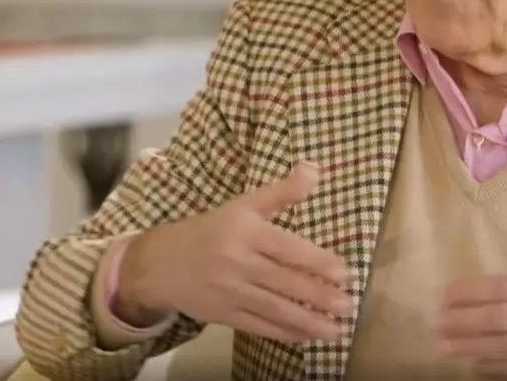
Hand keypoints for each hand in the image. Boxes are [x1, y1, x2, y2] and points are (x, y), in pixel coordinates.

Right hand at [116, 161, 350, 342]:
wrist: (157, 264)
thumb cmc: (208, 230)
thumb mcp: (241, 205)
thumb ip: (280, 192)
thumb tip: (314, 169)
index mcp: (244, 232)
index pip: (287, 248)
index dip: (317, 262)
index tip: (345, 273)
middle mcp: (237, 262)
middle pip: (285, 282)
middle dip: (319, 297)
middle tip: (349, 306)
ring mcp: (230, 292)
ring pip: (276, 309)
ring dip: (309, 322)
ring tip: (337, 330)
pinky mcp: (224, 316)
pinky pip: (260, 326)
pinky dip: (286, 333)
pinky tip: (308, 336)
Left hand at [433, 195, 506, 379]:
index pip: (506, 288)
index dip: (472, 292)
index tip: (444, 294)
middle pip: (499, 319)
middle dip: (461, 321)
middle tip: (432, 321)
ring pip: (505, 347)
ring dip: (470, 346)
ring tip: (441, 343)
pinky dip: (495, 368)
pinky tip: (473, 364)